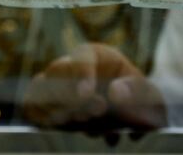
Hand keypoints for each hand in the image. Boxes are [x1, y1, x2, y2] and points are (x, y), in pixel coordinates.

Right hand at [22, 43, 166, 138]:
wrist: (134, 114)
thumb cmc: (142, 101)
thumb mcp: (150, 96)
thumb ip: (137, 92)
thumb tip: (116, 93)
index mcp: (102, 57)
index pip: (84, 55)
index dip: (81, 73)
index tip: (86, 94)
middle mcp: (76, 67)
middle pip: (57, 71)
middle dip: (70, 95)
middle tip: (95, 113)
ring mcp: (59, 86)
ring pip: (41, 89)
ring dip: (56, 110)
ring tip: (85, 125)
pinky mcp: (49, 106)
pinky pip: (32, 106)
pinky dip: (41, 118)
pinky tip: (65, 127)